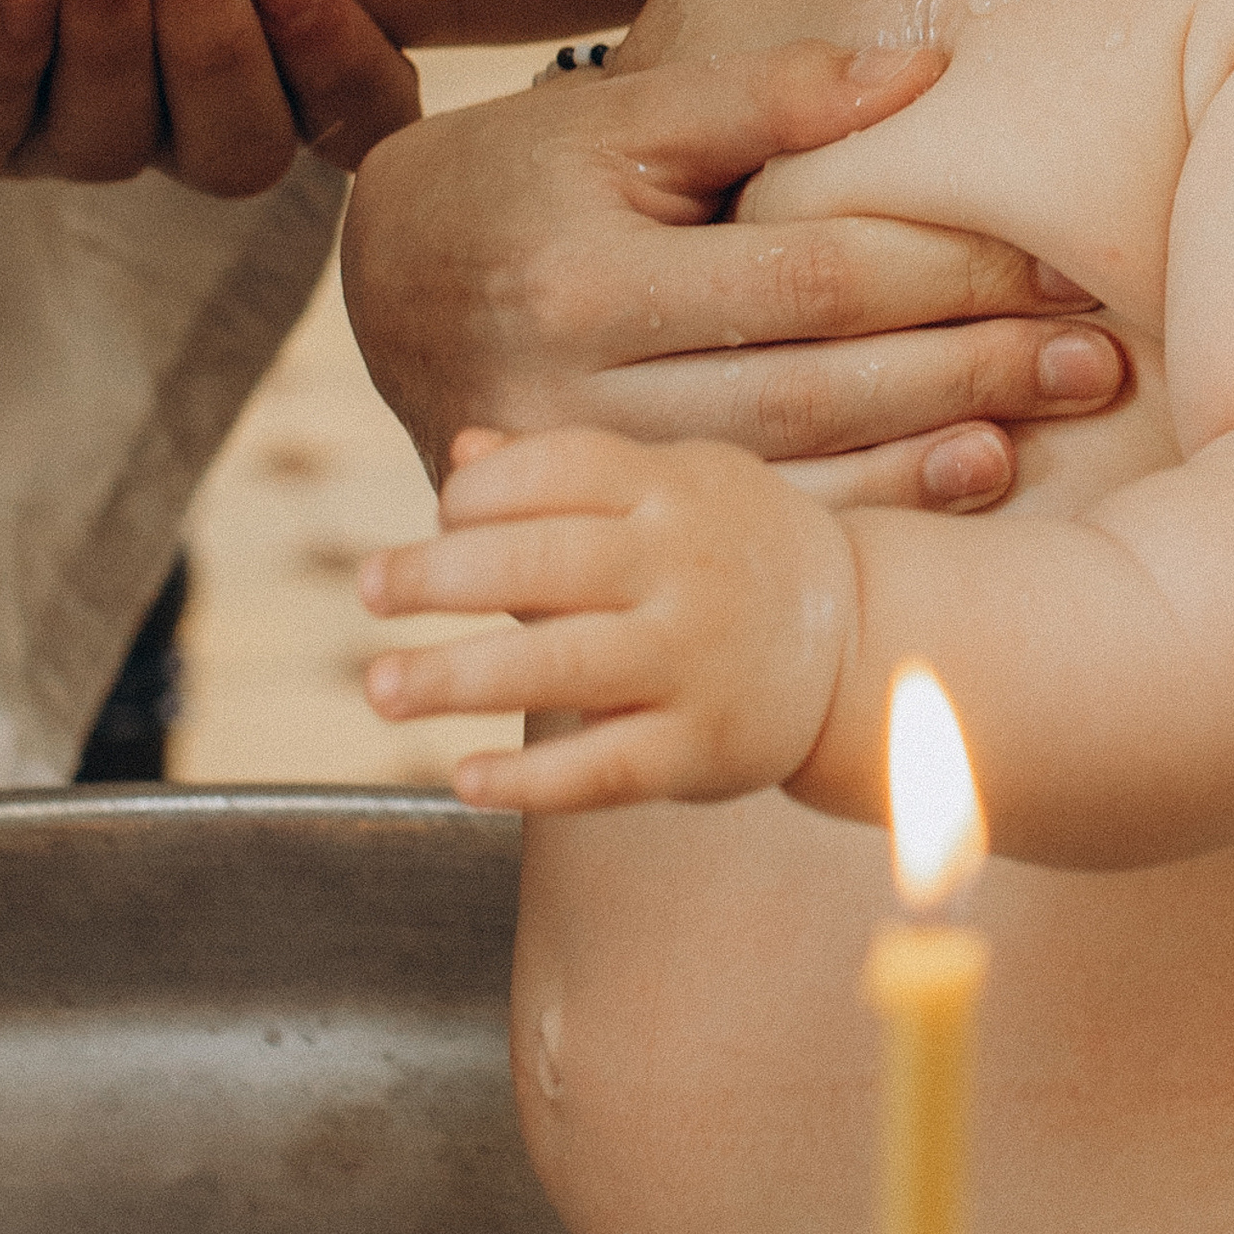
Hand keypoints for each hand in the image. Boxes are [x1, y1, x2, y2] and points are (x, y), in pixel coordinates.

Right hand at [342, 37, 1130, 509]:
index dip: (946, 269)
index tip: (1059, 262)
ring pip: (785, 476)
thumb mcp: (627, 113)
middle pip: (812, 386)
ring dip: (930, 458)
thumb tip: (930, 72)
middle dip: (968, 369)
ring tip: (1047, 425)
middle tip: (1095, 358)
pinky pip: (743, 524)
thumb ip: (773, 94)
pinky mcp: (585, 531)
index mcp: (588, 270)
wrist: (383, 276)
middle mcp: (572, 386)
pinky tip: (955, 485)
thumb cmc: (527, 171)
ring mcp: (577, 478)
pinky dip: (858, 511)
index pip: (809, 277)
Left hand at [361, 425, 857, 813]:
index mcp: (672, 491)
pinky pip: (604, 768)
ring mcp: (692, 661)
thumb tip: (461, 453)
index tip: (440, 514)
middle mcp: (682, 570)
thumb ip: (569, 473)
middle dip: (442, 575)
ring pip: (561, 666)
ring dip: (459, 678)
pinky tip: (464, 778)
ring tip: (380, 687)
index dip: (483, 490)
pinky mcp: (698, 749)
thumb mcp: (674, 488)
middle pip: (546, 560)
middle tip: (366, 588)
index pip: (561, 470)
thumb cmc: (738, 551)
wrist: (867, 643)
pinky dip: (531, 780)